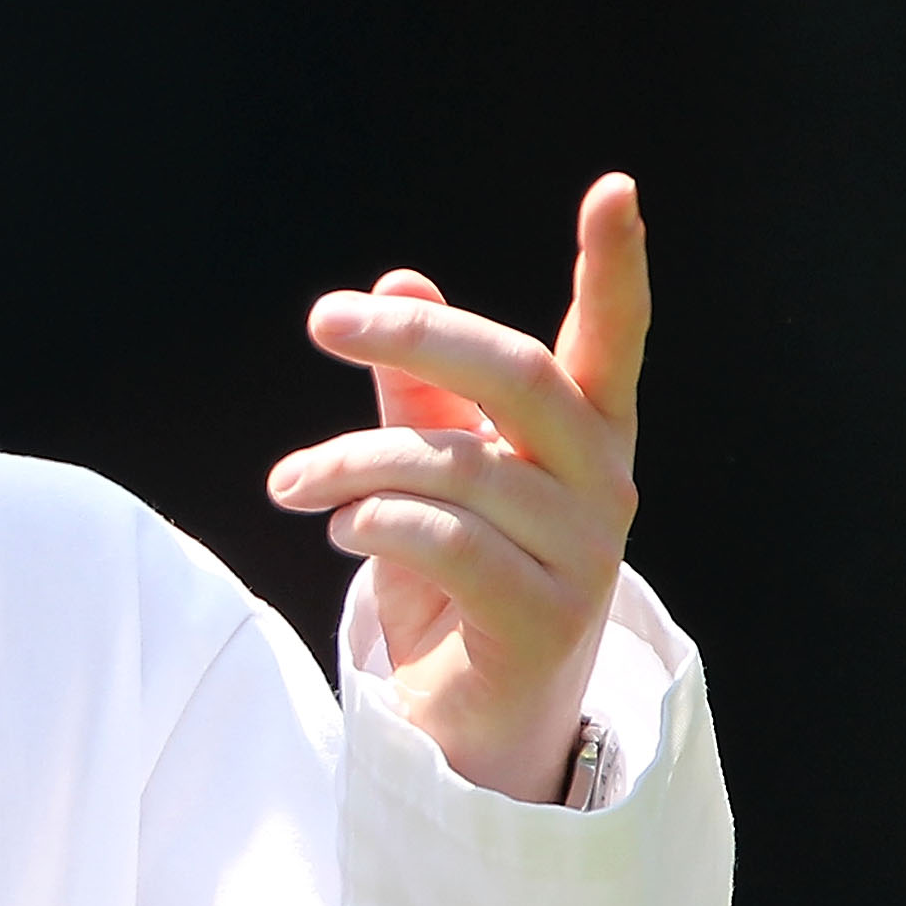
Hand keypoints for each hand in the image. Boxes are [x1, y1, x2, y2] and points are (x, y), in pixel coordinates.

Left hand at [264, 173, 649, 805]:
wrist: (470, 718)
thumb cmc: (456, 577)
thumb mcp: (432, 473)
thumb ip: (419, 388)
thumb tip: (397, 281)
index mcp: (585, 435)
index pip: (609, 338)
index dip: (615, 265)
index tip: (616, 186)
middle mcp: (603, 483)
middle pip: (519, 376)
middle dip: (414, 338)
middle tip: (322, 320)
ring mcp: (584, 554)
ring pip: (454, 464)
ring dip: (348, 461)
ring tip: (289, 483)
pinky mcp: (543, 617)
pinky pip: (444, 539)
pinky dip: (373, 523)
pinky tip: (340, 531)